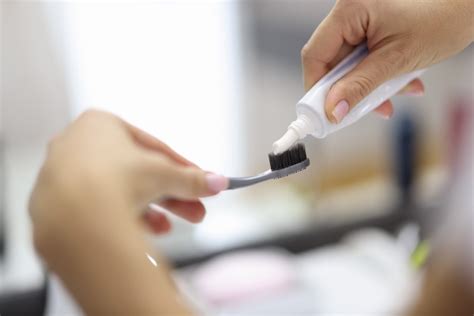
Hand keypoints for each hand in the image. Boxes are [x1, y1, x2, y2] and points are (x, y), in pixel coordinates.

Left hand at [29, 110, 227, 314]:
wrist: (76, 215)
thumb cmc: (117, 178)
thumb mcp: (164, 174)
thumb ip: (191, 178)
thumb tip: (219, 182)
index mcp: (99, 123)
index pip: (151, 146)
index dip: (182, 167)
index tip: (201, 182)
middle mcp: (76, 145)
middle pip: (136, 172)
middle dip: (170, 194)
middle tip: (196, 212)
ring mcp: (61, 176)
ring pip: (117, 192)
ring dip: (150, 210)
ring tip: (170, 228)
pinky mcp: (53, 205)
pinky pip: (97, 209)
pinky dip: (123, 218)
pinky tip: (143, 233)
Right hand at [302, 0, 472, 122]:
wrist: (473, 2)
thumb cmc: (444, 18)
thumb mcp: (396, 60)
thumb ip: (359, 86)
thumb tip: (333, 111)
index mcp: (350, 10)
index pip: (316, 55)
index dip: (316, 88)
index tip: (322, 114)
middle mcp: (351, 12)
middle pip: (333, 61)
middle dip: (348, 90)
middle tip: (356, 113)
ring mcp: (363, 19)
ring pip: (350, 63)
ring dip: (368, 86)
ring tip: (392, 99)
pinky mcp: (375, 27)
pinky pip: (366, 57)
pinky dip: (379, 75)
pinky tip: (401, 84)